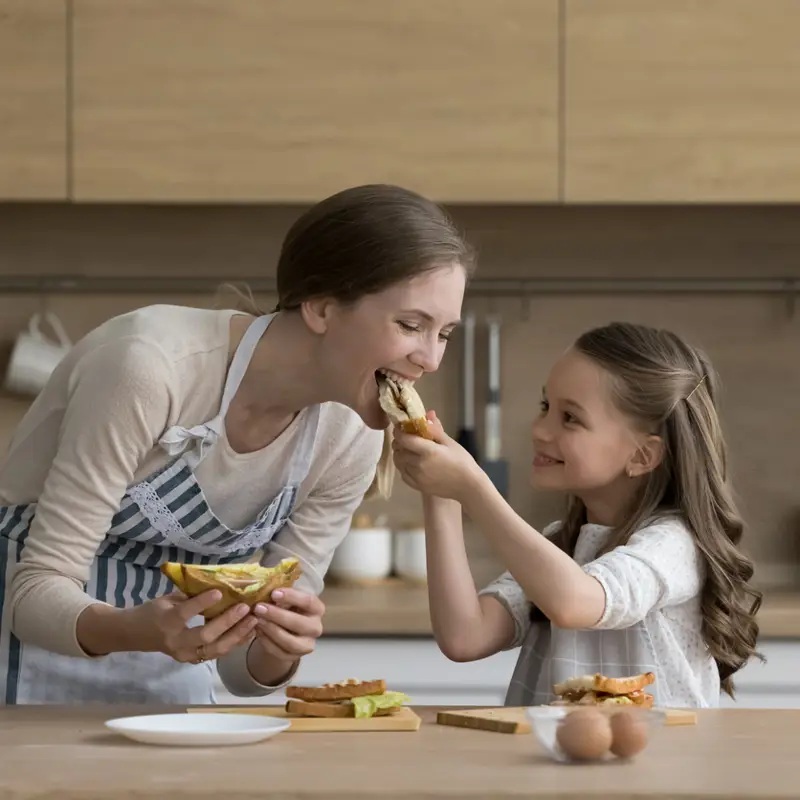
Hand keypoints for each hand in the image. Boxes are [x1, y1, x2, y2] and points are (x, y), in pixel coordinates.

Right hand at [127, 590, 258, 663]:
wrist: (137, 635)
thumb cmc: (154, 611)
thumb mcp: (168, 599)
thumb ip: (191, 595)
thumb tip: (220, 583)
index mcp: (167, 622)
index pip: (186, 613)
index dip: (203, 603)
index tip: (220, 591)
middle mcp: (177, 642)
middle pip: (205, 636)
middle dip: (228, 622)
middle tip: (245, 607)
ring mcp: (186, 655)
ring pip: (216, 648)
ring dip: (237, 634)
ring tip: (254, 620)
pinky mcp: (194, 660)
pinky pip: (218, 653)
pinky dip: (235, 642)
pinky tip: (250, 631)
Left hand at [250, 587, 324, 665]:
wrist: (287, 630)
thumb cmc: (288, 608)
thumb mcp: (288, 599)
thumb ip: (281, 595)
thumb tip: (264, 587)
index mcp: (317, 609)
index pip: (309, 602)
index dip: (292, 597)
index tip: (274, 593)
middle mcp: (316, 628)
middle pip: (299, 623)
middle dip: (277, 615)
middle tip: (259, 608)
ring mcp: (306, 645)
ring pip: (290, 641)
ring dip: (271, 630)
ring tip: (257, 620)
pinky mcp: (294, 657)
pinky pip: (279, 652)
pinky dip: (267, 641)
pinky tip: (257, 631)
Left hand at [392, 412, 481, 501]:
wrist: (468, 486)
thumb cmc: (462, 461)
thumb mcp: (450, 443)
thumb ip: (435, 429)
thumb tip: (428, 413)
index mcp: (428, 451)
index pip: (404, 439)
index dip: (399, 431)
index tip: (400, 427)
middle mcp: (419, 464)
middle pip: (398, 450)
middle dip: (399, 442)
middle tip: (405, 437)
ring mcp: (417, 477)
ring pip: (398, 462)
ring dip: (399, 454)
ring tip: (407, 449)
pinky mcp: (417, 486)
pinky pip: (403, 474)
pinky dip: (403, 466)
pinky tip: (410, 463)